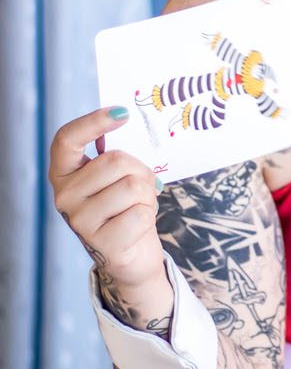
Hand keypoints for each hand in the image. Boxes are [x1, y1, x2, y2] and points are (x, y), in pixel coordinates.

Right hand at [49, 106, 164, 288]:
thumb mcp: (114, 178)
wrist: (132, 256)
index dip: (92, 122)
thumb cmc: (125, 207)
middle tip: (143, 186)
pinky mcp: (102, 243)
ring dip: (147, 195)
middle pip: (115, 161)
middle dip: (141, 170)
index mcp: (63, 174)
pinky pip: (141, 213)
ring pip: (132, 186)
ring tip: (140, 206)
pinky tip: (138, 226)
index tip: (122, 112)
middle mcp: (64, 196)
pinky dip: (150, 216)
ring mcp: (80, 221)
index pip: (66, 139)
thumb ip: (115, 157)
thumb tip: (128, 124)